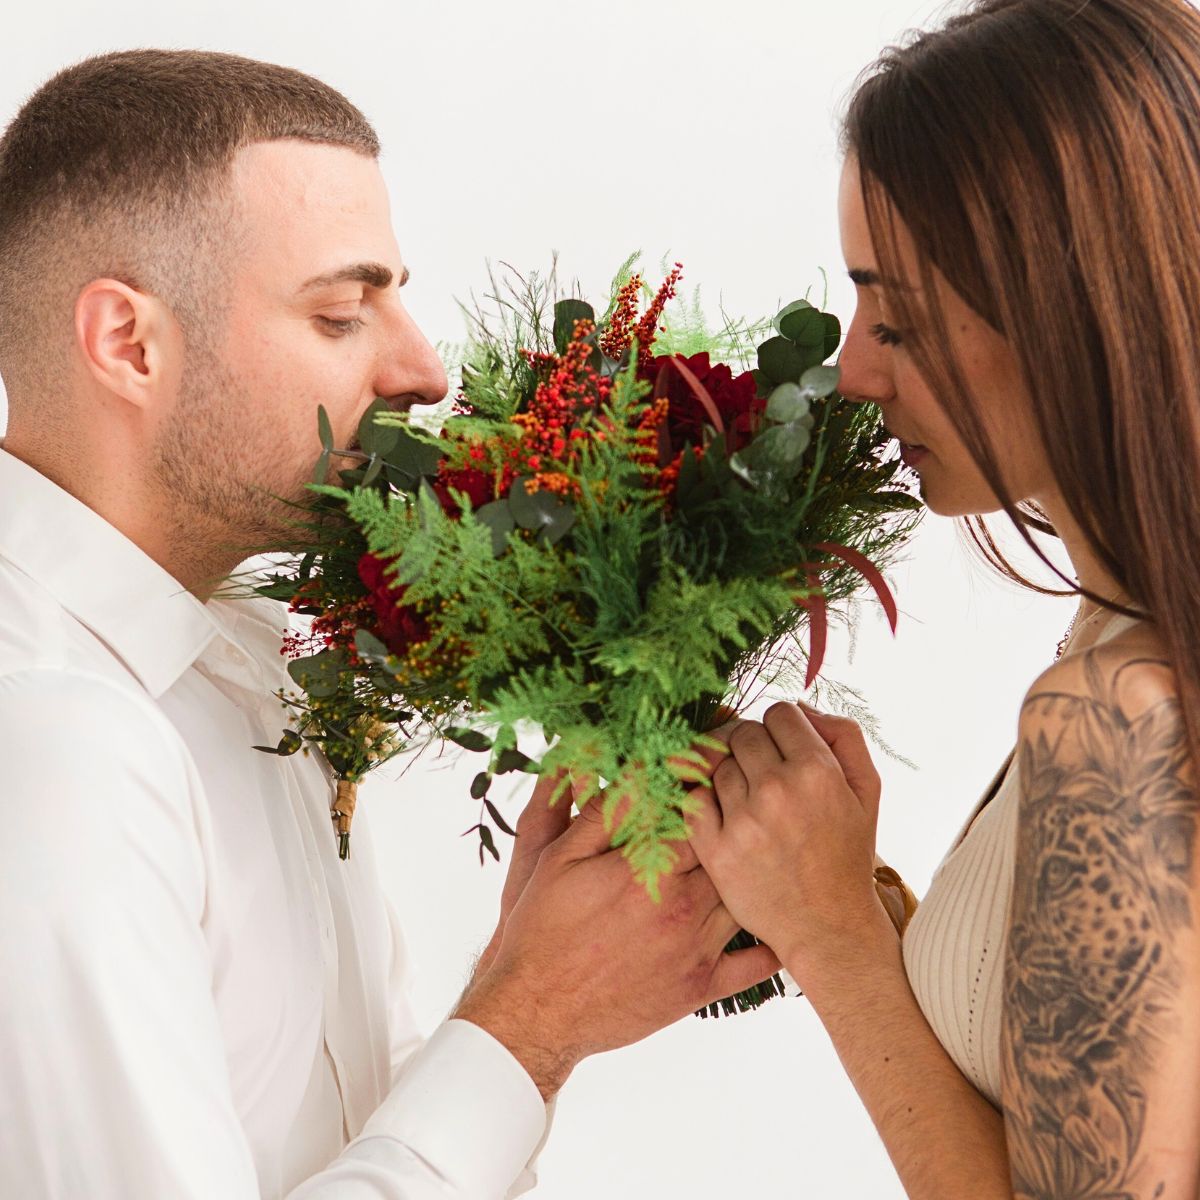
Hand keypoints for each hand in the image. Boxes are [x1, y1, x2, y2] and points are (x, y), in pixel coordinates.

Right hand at [454, 781, 780, 1099]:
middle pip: (732, 849)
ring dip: (754, 873)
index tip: (718, 766)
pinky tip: (777, 919)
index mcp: (648, 867)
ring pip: (748, 896)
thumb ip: (596, 811)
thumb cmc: (541, 931)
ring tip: (761, 851)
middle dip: (738, 824)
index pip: (700, 811)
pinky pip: (755, 964)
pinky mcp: (701, 987)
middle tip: (745, 805)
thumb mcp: (556, 858)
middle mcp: (682, 904)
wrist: (538, 1013)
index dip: (711, 787)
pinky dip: (772, 942)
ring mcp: (696, 948)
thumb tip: (618, 763)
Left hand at [688, 702, 896, 990]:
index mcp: (817, 771)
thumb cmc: (846, 855)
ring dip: (731, 777)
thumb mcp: (866, 790)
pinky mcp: (716, 849)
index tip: (785, 750)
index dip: (782, 728)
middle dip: (753, 747)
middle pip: (743, 733)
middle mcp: (777, 790)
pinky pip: (693, 799)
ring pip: (718, 765)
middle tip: (765, 775)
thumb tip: (801, 707)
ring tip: (753, 804)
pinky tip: (726, 816)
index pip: (779, 713)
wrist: (828, 926)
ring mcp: (743, 820)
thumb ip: (843, 736)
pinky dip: (704, 802)